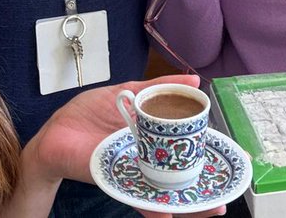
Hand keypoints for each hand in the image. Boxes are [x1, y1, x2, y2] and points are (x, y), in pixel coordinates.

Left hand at [24, 75, 225, 216]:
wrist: (55, 133)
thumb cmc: (88, 114)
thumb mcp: (128, 93)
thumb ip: (158, 89)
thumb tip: (194, 81)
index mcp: (154, 139)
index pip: (185, 150)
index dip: (207, 157)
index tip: (230, 163)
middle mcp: (148, 160)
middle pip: (180, 177)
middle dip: (205, 189)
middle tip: (225, 196)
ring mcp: (135, 173)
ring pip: (166, 192)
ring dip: (189, 204)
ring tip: (212, 208)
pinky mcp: (118, 181)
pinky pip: (139, 198)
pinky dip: (153, 210)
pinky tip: (169, 216)